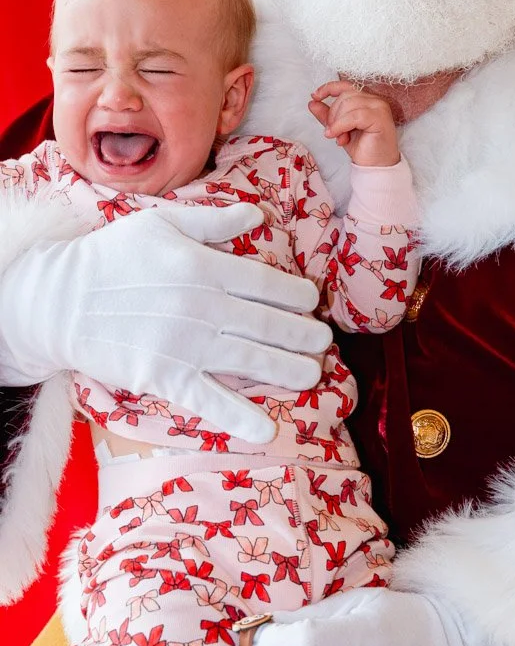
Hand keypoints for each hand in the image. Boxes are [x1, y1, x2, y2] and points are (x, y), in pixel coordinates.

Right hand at [0, 203, 331, 442]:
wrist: (59, 300)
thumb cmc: (109, 256)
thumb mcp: (161, 223)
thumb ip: (214, 221)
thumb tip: (257, 216)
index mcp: (206, 267)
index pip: (268, 283)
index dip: (297, 295)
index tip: (312, 302)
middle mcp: (205, 307)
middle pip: (270, 324)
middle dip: (304, 335)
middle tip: (324, 343)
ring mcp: (187, 345)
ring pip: (253, 360)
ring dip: (290, 370)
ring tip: (314, 375)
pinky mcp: (166, 376)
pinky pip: (210, 400)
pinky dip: (240, 417)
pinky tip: (267, 429)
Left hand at [308, 81, 399, 166]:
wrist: (377, 167)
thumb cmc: (363, 148)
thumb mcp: (339, 129)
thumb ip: (327, 115)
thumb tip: (312, 103)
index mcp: (367, 100)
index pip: (346, 86)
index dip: (328, 88)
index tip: (315, 96)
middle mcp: (375, 100)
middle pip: (344, 96)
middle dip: (333, 115)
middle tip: (333, 133)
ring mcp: (379, 107)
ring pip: (348, 104)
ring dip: (337, 123)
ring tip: (339, 138)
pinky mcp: (380, 117)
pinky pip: (354, 116)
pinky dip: (341, 126)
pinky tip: (339, 137)